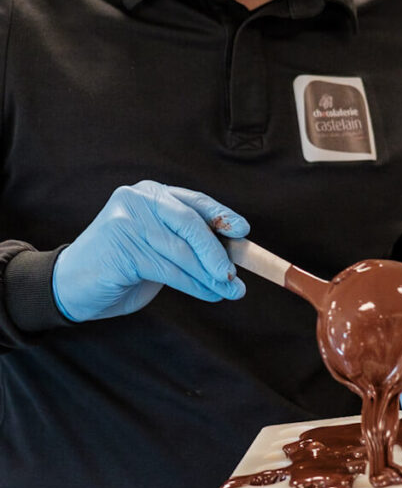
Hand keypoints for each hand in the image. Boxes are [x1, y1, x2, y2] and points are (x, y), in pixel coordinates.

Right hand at [52, 181, 249, 321]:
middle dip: (216, 251)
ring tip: (228, 290)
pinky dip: (193, 284)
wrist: (72, 286)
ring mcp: (126, 220)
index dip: (221, 215)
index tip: (243, 231)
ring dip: (209, 275)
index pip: (194, 202)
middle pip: (189, 223)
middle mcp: (137, 199)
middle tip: (234, 275)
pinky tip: (208, 293)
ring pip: (180, 251)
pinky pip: (167, 267)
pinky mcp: (121, 245)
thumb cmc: (122, 267)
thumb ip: (188, 244)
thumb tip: (233, 255)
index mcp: (150, 194)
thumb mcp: (159, 248)